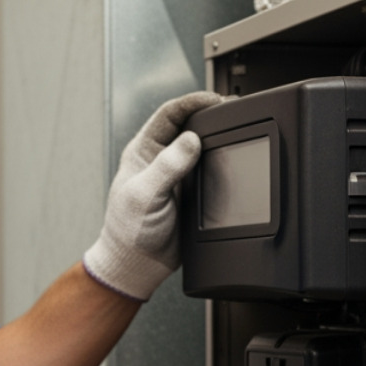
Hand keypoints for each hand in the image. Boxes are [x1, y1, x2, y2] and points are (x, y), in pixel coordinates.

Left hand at [82, 91, 222, 300]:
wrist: (137, 266)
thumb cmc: (127, 232)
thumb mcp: (144, 195)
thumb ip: (166, 167)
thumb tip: (190, 140)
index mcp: (143, 151)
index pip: (169, 114)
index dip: (192, 102)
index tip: (214, 100)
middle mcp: (160, 159)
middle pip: (190, 126)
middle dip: (211, 116)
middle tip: (234, 112)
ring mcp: (178, 176)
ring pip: (203, 148)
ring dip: (219, 140)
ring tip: (238, 132)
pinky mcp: (192, 193)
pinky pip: (211, 171)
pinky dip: (223, 164)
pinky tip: (234, 163)